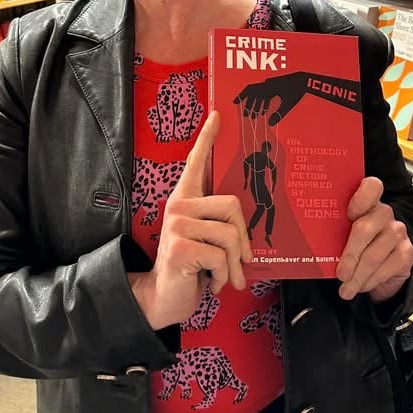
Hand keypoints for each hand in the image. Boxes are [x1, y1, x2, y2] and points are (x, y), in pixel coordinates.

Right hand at [130, 112, 252, 330]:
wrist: (164, 297)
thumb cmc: (192, 267)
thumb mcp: (207, 240)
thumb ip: (221, 225)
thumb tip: (248, 231)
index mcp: (185, 199)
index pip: (196, 162)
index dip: (207, 138)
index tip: (218, 115)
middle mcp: (178, 206)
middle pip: (233, 205)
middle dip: (243, 240)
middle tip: (241, 263)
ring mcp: (177, 225)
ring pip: (230, 236)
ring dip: (233, 265)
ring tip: (221, 276)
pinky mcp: (180, 247)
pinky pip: (221, 257)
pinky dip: (223, 277)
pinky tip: (208, 283)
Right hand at [234, 71, 307, 124]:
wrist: (304, 79)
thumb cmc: (296, 90)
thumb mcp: (288, 104)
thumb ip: (279, 114)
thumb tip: (270, 124)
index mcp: (268, 86)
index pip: (250, 91)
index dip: (241, 96)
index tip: (234, 103)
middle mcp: (268, 84)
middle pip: (253, 94)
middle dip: (249, 105)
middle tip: (246, 116)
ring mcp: (271, 84)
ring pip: (259, 95)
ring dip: (256, 105)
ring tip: (255, 116)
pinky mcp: (275, 85)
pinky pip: (265, 94)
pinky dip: (263, 102)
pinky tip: (264, 111)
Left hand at [335, 177, 412, 303]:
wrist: (379, 267)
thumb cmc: (354, 245)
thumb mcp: (341, 235)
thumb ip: (333, 231)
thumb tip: (307, 240)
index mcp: (366, 202)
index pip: (371, 186)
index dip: (361, 197)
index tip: (348, 214)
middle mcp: (383, 213)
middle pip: (366, 227)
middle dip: (350, 253)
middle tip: (340, 272)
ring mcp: (397, 232)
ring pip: (375, 254)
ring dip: (358, 275)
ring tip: (345, 287)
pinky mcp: (406, 252)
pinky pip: (387, 268)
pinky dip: (370, 281)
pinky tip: (360, 286)